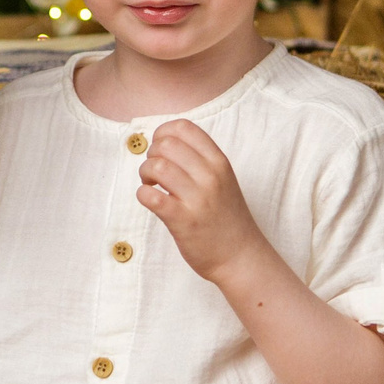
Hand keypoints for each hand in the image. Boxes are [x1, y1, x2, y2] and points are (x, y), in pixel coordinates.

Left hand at [136, 120, 266, 286]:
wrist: (240, 256)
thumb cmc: (226, 216)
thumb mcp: (223, 179)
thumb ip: (199, 160)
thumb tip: (164, 143)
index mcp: (219, 162)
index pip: (184, 127)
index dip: (163, 133)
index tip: (160, 149)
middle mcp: (210, 176)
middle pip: (166, 145)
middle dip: (151, 155)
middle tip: (154, 172)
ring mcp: (197, 199)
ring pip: (156, 167)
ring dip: (145, 174)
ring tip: (151, 186)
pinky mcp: (183, 221)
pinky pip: (150, 197)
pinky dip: (143, 195)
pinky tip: (150, 200)